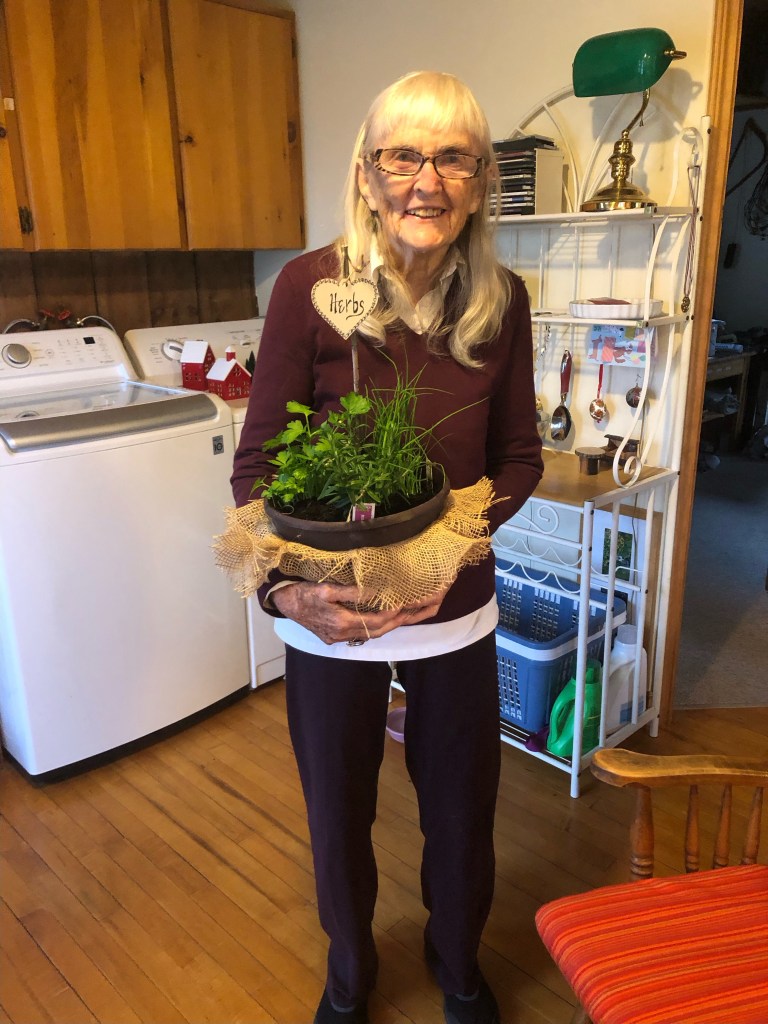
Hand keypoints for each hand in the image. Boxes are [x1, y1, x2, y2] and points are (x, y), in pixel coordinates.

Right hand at [271, 582, 447, 644]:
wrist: (280, 602)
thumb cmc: (300, 592)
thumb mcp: (324, 588)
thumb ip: (350, 592)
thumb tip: (375, 592)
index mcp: (340, 622)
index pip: (378, 620)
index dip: (397, 612)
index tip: (415, 601)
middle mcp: (342, 634)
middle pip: (380, 630)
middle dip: (403, 619)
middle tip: (424, 608)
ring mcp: (338, 637)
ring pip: (373, 633)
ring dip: (393, 623)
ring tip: (412, 613)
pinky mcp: (333, 636)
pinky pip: (363, 632)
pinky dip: (379, 625)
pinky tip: (388, 618)